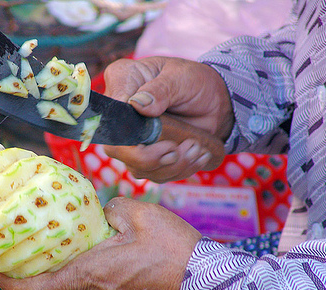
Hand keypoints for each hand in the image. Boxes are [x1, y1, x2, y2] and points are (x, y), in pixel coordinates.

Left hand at [0, 197, 201, 289]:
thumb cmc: (174, 251)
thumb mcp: (141, 214)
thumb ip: (113, 209)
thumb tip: (104, 215)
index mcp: (89, 274)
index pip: (38, 288)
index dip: (12, 284)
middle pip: (73, 277)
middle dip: (81, 258)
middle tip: (104, 241)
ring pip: (95, 286)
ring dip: (103, 270)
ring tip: (132, 254)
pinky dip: (117, 282)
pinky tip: (141, 270)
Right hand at [102, 57, 232, 182]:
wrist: (216, 102)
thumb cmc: (194, 81)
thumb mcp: (181, 77)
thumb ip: (160, 89)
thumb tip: (138, 105)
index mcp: (121, 83)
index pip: (109, 115)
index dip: (128, 132)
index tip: (157, 128)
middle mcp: (120, 116)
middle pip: (117, 149)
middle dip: (149, 158)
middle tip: (176, 149)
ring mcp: (132, 140)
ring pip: (138, 168)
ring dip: (171, 165)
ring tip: (196, 147)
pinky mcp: (148, 158)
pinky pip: (156, 175)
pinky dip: (180, 170)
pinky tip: (198, 155)